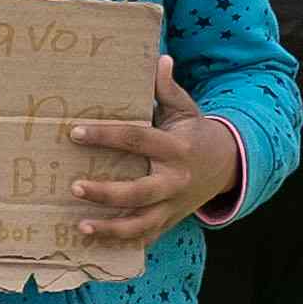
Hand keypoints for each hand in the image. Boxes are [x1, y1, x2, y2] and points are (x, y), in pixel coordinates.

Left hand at [66, 58, 249, 251]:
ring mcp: (174, 206)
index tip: (75, 133)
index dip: (106, 136)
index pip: (137, 140)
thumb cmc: (196, 133)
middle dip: (106, 192)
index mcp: (176, 148)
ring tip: (81, 226)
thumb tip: (159, 59)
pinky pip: (145, 237)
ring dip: (111, 228)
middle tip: (74, 186)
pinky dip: (121, 243)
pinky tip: (94, 244)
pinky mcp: (170, 221)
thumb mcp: (186, 109)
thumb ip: (167, 89)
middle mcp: (175, 180)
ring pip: (142, 224)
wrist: (228, 166)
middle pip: (139, 192)